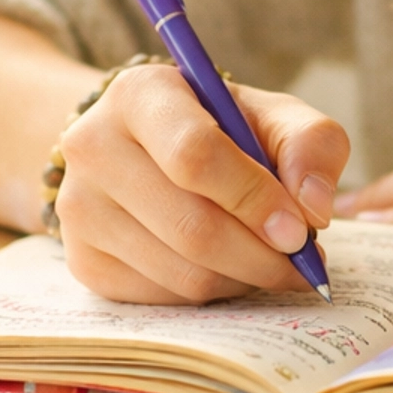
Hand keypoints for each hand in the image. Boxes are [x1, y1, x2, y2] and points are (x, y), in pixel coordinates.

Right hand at [55, 65, 349, 303]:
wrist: (150, 149)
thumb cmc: (223, 129)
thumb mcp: (273, 116)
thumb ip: (310, 145)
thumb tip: (314, 208)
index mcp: (139, 94)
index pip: (194, 155)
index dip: (255, 199)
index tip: (301, 229)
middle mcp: (93, 146)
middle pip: (191, 226)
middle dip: (262, 255)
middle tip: (302, 261)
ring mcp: (78, 208)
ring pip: (182, 272)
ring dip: (244, 277)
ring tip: (270, 259)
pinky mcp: (83, 261)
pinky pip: (165, 298)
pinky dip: (213, 292)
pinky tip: (229, 267)